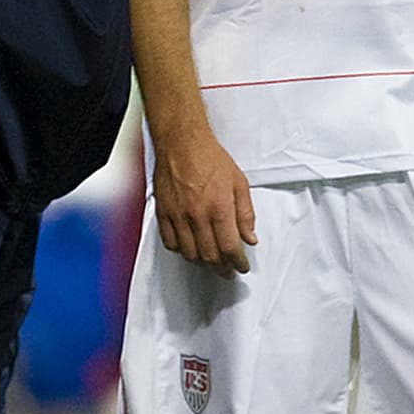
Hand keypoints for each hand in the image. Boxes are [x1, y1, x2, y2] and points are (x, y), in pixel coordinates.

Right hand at [153, 128, 256, 276]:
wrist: (182, 142)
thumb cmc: (210, 158)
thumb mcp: (239, 182)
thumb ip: (245, 213)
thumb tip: (250, 237)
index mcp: (219, 208)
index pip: (230, 248)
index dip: (237, 263)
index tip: (241, 267)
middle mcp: (198, 216)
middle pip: (210, 256)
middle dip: (222, 268)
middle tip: (228, 270)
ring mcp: (178, 216)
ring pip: (190, 254)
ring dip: (202, 263)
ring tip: (211, 262)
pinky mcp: (163, 213)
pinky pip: (170, 242)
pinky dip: (181, 251)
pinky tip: (190, 249)